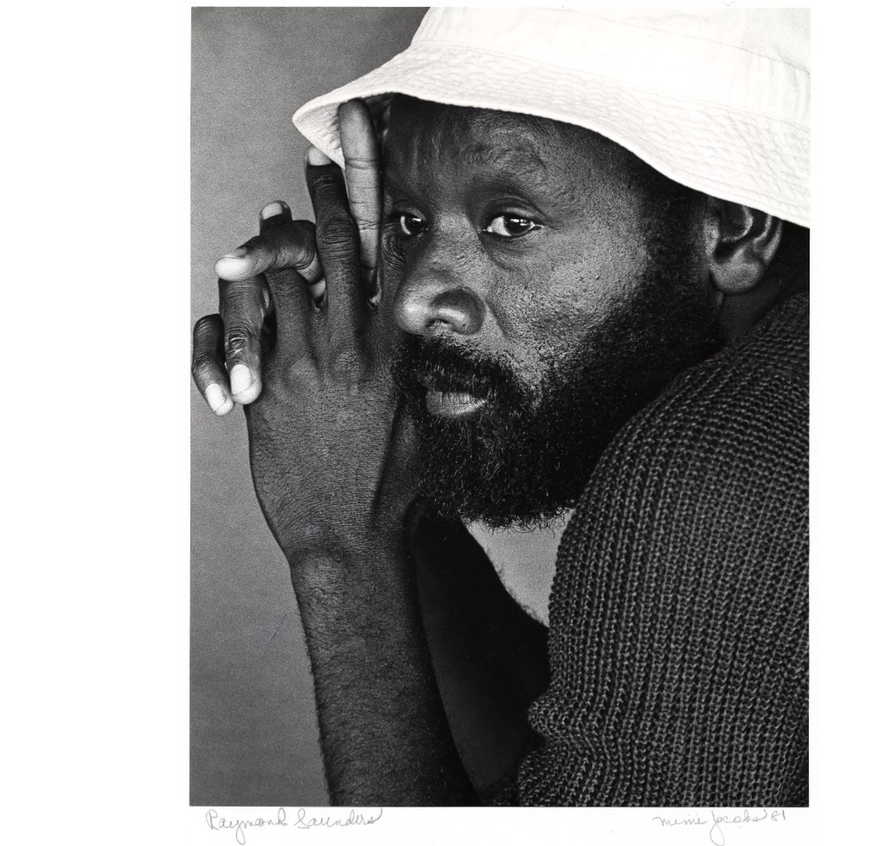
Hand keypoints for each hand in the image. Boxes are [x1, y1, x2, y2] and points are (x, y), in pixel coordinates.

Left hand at [193, 102, 415, 556]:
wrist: (350, 537)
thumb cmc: (394, 487)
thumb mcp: (420, 422)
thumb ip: (411, 372)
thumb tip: (413, 339)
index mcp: (394, 354)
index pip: (386, 262)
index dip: (372, 204)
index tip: (362, 161)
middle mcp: (350, 350)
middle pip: (333, 254)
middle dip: (323, 202)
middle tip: (314, 164)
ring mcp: (302, 368)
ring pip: (278, 281)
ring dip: (270, 246)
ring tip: (267, 221)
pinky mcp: (265, 392)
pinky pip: (238, 331)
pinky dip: (233, 306)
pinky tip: (235, 285)